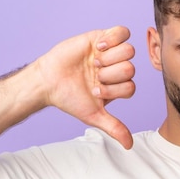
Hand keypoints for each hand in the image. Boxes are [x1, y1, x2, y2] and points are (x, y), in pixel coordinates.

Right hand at [35, 26, 135, 148]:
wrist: (48, 81)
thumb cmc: (70, 98)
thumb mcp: (93, 115)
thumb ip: (114, 127)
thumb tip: (129, 146)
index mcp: (118, 86)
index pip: (130, 87)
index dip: (113, 90)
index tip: (95, 91)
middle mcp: (116, 69)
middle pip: (131, 69)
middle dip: (110, 75)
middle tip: (93, 75)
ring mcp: (111, 53)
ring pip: (129, 52)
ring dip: (109, 59)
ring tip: (93, 62)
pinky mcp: (102, 37)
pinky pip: (122, 32)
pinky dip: (113, 40)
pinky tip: (98, 47)